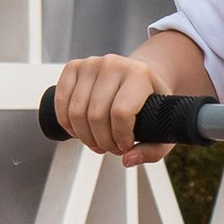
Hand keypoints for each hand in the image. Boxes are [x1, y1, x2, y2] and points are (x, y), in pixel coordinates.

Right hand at [54, 50, 171, 159]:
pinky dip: (67, 123)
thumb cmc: (150, 102)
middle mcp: (113, 64)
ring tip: (97, 140)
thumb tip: (127, 160)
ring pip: (77, 112)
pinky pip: (61, 102)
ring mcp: (91, 64)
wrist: (138, 76)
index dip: (120, 138)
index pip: (121, 113)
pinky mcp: (73, 67)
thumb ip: (152, 150)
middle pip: (96, 116)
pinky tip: (79, 130)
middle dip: (102, 141)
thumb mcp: (162, 127)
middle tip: (111, 147)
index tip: (125, 146)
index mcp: (139, 74)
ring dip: (85, 136)